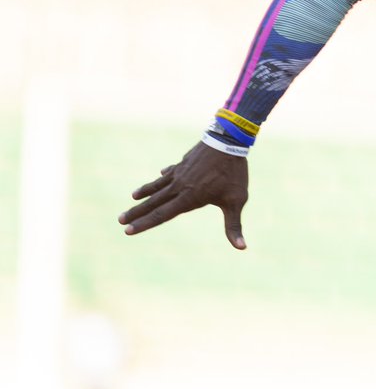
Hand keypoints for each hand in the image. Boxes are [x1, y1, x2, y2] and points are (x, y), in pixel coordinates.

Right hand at [119, 142, 248, 248]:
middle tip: (120, 221)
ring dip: (144, 194)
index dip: (145, 224)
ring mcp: (180, 173)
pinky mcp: (184, 163)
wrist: (228, 141)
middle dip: (137, 213)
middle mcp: (179, 186)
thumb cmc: (234, 173)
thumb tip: (242, 248)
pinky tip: (159, 177)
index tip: (128, 231)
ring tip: (132, 199)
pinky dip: (163, 177)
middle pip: (154, 202)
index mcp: (189, 197)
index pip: (162, 214)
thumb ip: (234, 225)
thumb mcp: (236, 200)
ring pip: (157, 186)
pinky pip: (169, 173)